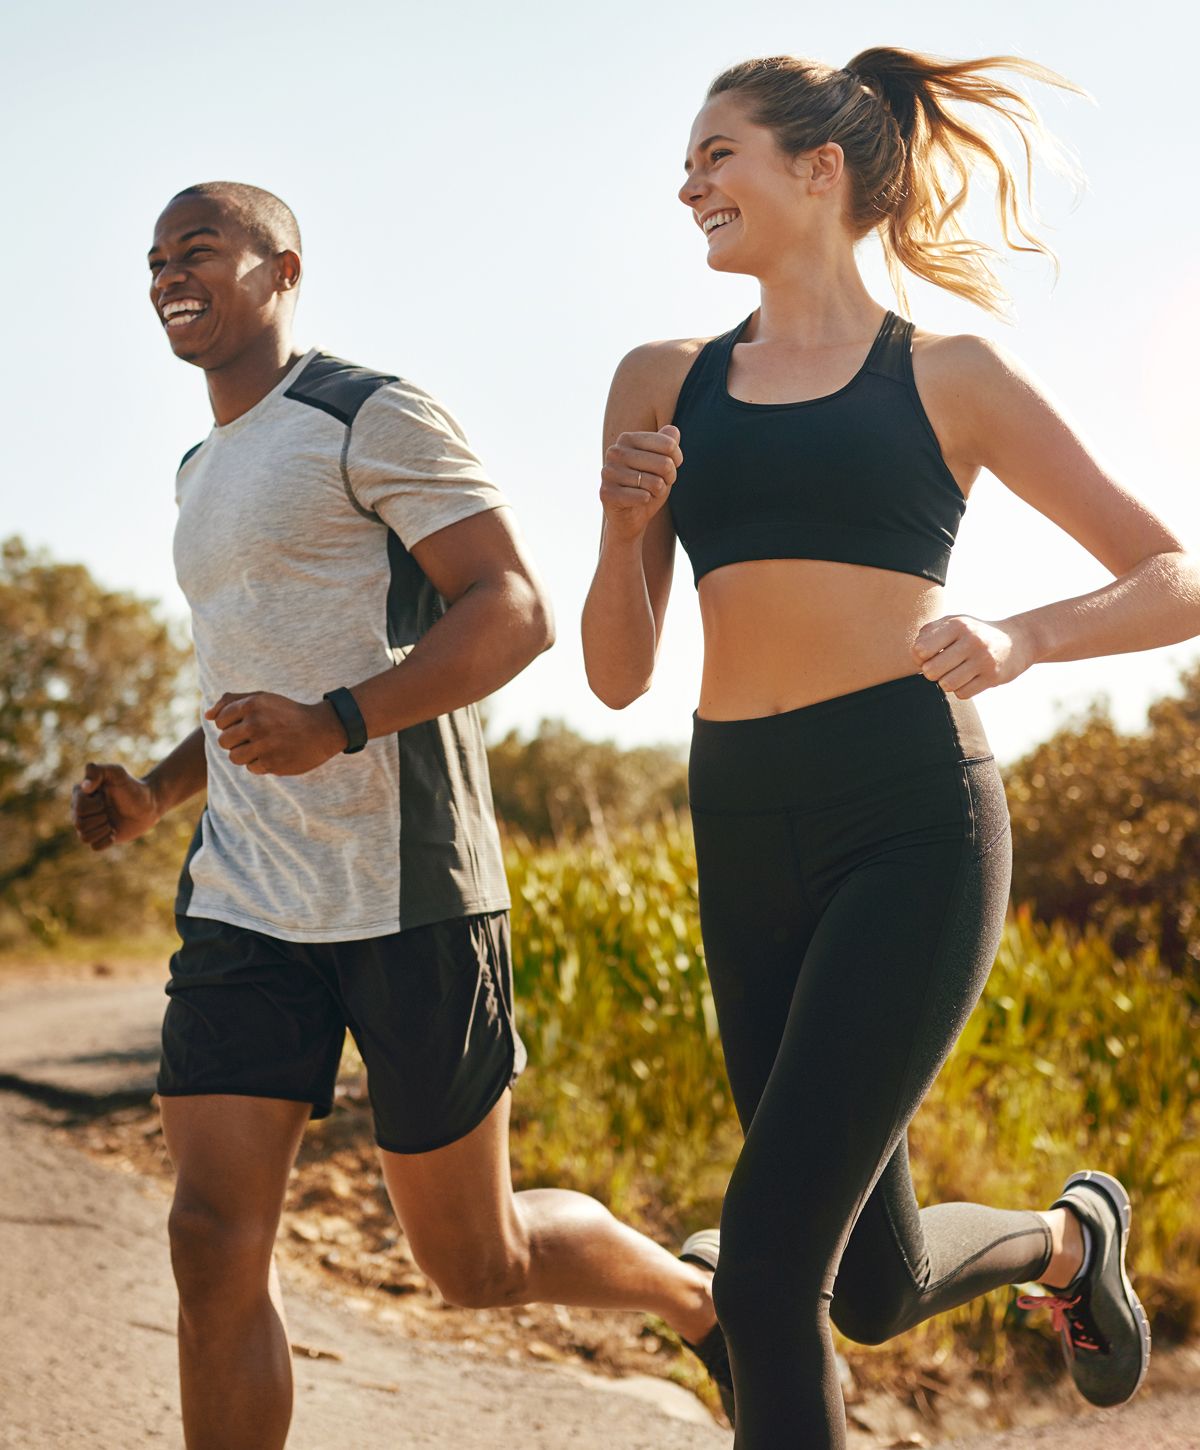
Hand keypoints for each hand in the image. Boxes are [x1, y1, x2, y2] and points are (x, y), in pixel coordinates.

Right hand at [70, 763, 161, 851]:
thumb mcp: (117, 773)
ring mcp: (89, 824)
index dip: (94, 806)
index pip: (78, 809)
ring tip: (112, 821)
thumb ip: (98, 771)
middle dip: (100, 818)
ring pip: (84, 837)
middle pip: (79, 824)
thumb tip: (84, 787)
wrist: (149, 804)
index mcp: (80, 794)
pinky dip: (106, 840)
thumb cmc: (132, 787)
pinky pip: (94, 847)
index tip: (105, 797)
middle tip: (110, 810)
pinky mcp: (99, 837)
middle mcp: (80, 810)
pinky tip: (114, 831)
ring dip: (102, 830)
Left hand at [206, 691, 347, 776]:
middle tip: (254, 737)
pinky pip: (251, 768)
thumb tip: (207, 715)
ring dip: (245, 754)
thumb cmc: (287, 713)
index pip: (219, 721)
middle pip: (224, 741)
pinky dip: (260, 764)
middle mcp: (255, 724)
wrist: (322, 730)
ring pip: (234, 757)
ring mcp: (263, 745)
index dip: (231, 724)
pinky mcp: (272, 764)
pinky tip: (274, 754)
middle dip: (235, 741)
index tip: (247, 723)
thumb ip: (232, 701)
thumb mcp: (262, 698)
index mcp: (251, 705)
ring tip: (262, 747)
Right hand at [600, 425, 682, 542]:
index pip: (668, 444)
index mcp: (627, 438)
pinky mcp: (606, 493)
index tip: (670, 467)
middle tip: (661, 483)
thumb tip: (673, 430)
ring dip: (658, 492)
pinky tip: (639, 501)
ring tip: (648, 492)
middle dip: (669, 478)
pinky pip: (643, 497)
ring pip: (655, 483)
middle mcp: (615, 452)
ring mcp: (608, 472)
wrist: (629, 516)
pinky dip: (647, 501)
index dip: (676, 460)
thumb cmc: (648, 485)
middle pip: (664, 464)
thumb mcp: (662, 461)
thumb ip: (668, 443)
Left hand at [912, 614, 1036, 698]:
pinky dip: (961, 689)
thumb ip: (929, 632)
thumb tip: (915, 654)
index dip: (919, 657)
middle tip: (940, 668)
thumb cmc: (974, 633)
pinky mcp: (993, 677)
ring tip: (954, 673)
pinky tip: (968, 679)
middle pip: (931, 671)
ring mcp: (984, 659)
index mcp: (957, 624)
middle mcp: (971, 640)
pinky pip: (962, 694)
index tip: (929, 655)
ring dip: (946, 682)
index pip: (920, 650)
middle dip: (931, 673)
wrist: (1017, 641)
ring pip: (946, 685)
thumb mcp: (954, 623)